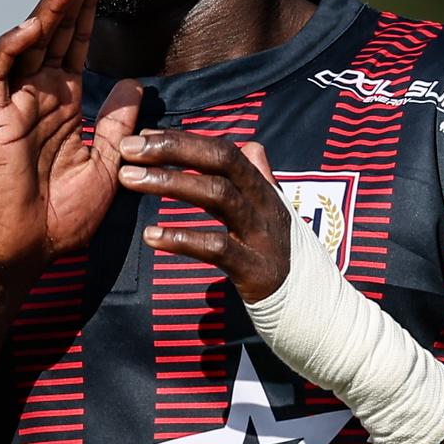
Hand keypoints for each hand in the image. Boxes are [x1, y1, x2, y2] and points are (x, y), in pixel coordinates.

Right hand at [0, 0, 142, 281]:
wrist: (26, 253)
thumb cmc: (60, 217)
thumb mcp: (107, 163)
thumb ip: (117, 121)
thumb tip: (135, 83)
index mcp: (64, 101)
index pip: (76, 39)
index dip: (87, 3)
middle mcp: (39, 94)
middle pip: (55, 29)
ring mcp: (16, 104)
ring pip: (30, 42)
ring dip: (50, 5)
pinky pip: (0, 76)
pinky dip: (12, 48)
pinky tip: (31, 24)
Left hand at [116, 131, 294, 301]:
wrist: (315, 310)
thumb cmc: (285, 258)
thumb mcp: (276, 213)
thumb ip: (261, 179)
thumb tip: (252, 145)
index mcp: (264, 191)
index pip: (224, 151)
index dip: (184, 139)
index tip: (144, 134)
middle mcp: (266, 206)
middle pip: (222, 162)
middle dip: (174, 149)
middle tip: (128, 148)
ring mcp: (262, 236)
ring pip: (218, 196)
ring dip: (170, 183)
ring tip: (129, 179)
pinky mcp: (255, 270)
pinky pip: (217, 248)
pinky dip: (182, 238)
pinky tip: (151, 235)